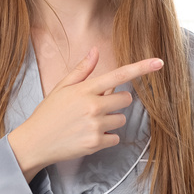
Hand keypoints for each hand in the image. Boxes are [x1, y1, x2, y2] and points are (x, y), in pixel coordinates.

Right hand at [8, 46, 163, 178]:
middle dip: (117, 102)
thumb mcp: (61, 88)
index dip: (141, 68)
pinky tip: (88, 135)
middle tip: (98, 107)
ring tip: (88, 123)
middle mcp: (93, 106)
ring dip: (110, 121)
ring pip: (121, 120)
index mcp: (85, 89)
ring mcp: (95, 125)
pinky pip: (115, 137)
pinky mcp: (96, 143)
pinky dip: (106, 138)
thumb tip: (95, 51)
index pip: (119, 75)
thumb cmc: (48, 113)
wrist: (35, 142)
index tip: (159, 63)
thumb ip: (82, 70)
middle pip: (126, 100)